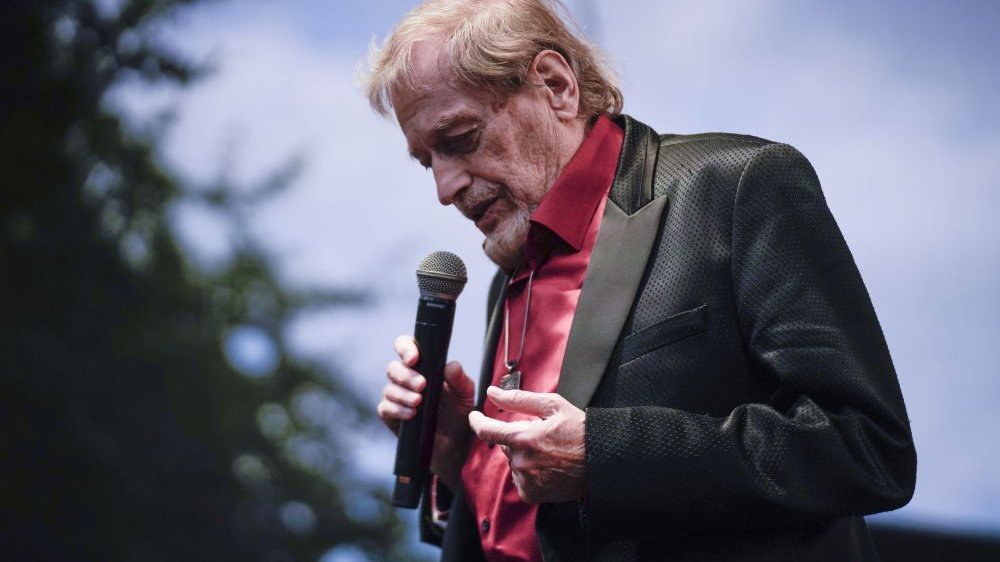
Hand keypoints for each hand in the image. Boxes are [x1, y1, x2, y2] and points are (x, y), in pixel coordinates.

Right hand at [376, 335, 474, 488]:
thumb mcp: (465, 395)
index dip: (405, 348)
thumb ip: (460, 380)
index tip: (414, 358)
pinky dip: (397, 409)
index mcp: (423, 366)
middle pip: (393, 368)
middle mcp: (406, 379)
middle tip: (422, 385)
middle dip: (405, 375)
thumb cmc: (459, 413)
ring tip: (418, 402)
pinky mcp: (391, 416)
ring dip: (402, 394)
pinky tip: (411, 414)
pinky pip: (385, 408)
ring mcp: (397, 397)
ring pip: (389, 388)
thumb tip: (451, 366)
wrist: (454, 444)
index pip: (406, 347)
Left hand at [468, 386, 585, 503]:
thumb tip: (493, 392)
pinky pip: (520, 479)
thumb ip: (519, 399)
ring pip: (513, 462)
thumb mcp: (553, 406)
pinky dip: (528, 472)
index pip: (486, 431)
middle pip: (505, 445)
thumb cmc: (580, 431)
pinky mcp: (532, 494)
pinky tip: (546, 466)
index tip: (475, 416)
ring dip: (523, 455)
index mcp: (523, 438)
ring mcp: (526, 480)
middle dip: (517, 437)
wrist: (602, 461)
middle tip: (541, 435)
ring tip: (548, 451)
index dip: (477, 421)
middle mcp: (522, 462)